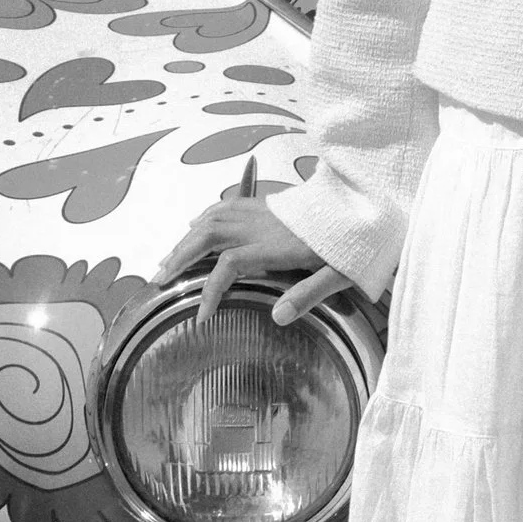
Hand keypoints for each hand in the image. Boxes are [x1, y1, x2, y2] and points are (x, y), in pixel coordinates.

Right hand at [153, 187, 342, 328]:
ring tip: (167, 260)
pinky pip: (226, 204)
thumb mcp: (337, 273)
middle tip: (160, 281)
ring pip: (213, 218)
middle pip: (209, 235)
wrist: (362, 204)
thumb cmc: (352, 244)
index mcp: (278, 244)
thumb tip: (277, 317)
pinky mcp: (267, 204)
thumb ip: (308, 294)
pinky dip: (204, 215)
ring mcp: (263, 211)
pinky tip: (194, 225)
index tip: (201, 315)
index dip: (211, 289)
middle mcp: (262, 224)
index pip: (230, 264)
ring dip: (186, 239)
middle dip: (180, 257)